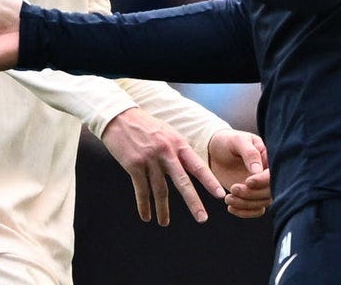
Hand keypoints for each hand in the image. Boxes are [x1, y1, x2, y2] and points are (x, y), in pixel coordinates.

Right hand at [100, 107, 225, 226]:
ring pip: (160, 190)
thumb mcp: (168, 133)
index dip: (209, 181)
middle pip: (182, 182)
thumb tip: (190, 167)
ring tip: (164, 223)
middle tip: (202, 219)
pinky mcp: (134, 165)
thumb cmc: (146, 126)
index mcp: (178, 143)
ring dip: (163, 210)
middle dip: (193, 202)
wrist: (120, 118)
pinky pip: (141, 190)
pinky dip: (144, 205)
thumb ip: (179, 150)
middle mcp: (166, 152)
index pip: (197, 166)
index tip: (220, 195)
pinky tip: (146, 216)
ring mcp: (150, 159)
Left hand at [207, 130, 271, 218]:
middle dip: (251, 194)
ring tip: (228, 198)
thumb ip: (250, 153)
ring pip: (262, 203)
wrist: (213, 150)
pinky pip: (256, 210)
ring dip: (245, 204)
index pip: (274, 174)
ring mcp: (260, 186)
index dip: (263, 181)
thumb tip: (258, 171)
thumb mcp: (238, 140)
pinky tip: (231, 207)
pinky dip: (244, 212)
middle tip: (233, 188)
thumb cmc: (227, 141)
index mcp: (269, 158)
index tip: (248, 181)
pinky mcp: (251, 196)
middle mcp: (267, 174)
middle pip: (270, 192)